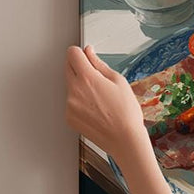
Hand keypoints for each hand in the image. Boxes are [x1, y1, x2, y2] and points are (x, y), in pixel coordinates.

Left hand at [65, 45, 148, 160]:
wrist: (125, 140)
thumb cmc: (126, 113)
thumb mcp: (118, 81)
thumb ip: (99, 64)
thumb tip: (89, 53)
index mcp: (87, 78)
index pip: (72, 53)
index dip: (80, 53)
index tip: (86, 57)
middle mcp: (74, 90)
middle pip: (67, 67)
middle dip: (79, 68)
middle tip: (96, 78)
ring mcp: (69, 105)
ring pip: (70, 86)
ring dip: (80, 86)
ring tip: (99, 99)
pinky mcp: (69, 117)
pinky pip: (71, 102)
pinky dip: (79, 103)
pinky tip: (95, 110)